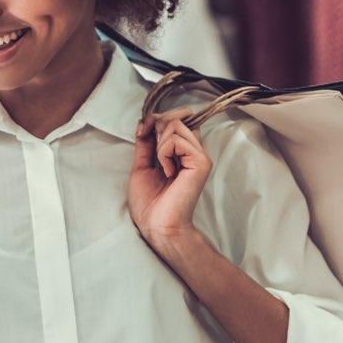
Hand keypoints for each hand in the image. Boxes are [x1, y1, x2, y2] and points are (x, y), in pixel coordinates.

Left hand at [128, 107, 212, 258]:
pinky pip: (177, 140)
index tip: (141, 132)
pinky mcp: (201, 162)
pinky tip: (168, 172)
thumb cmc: (149, 203)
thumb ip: (145, 143)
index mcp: (181, 153)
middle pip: (175, 118)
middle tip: (153, 154)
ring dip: (159, 144)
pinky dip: (164, 153)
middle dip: (156, 128)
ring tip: (162, 168)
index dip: (155, 119)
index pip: (174, 120)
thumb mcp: (141, 165)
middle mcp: (193, 151)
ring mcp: (199, 156)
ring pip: (176, 125)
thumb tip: (145, 120)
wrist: (156, 225)